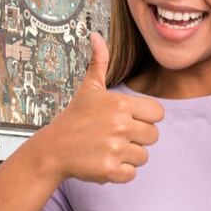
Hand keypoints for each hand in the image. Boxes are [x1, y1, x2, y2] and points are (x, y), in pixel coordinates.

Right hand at [39, 33, 164, 183]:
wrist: (52, 149)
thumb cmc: (74, 118)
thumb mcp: (89, 89)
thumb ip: (99, 63)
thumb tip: (96, 36)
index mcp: (121, 104)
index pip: (158, 114)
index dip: (145, 118)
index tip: (126, 120)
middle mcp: (121, 125)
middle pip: (153, 136)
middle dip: (137, 139)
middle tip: (114, 137)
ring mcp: (115, 148)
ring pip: (143, 156)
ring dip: (128, 156)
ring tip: (107, 149)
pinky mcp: (110, 170)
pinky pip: (131, 174)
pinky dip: (119, 172)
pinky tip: (103, 162)